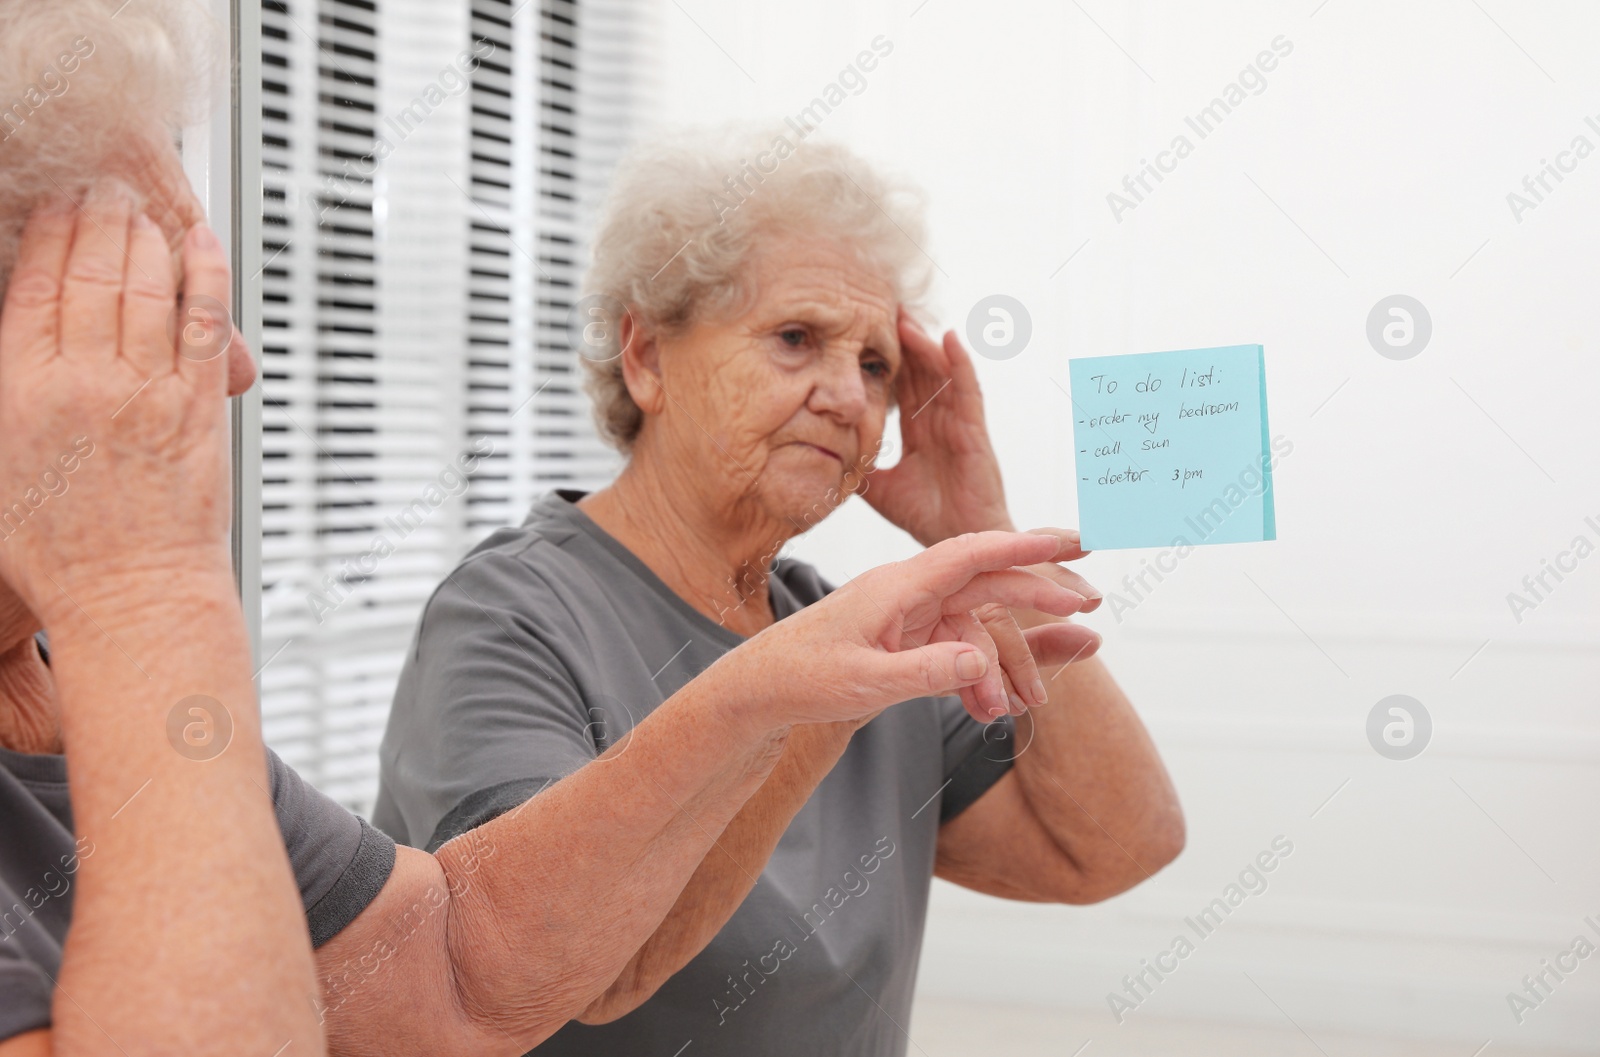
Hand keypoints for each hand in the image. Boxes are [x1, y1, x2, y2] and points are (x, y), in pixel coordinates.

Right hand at [0, 184, 236, 626]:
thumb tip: (19, 344)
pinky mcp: (201, 407)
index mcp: (23, 391)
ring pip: (147, 286)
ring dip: (148, 234)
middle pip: (92, 270)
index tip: (52, 204)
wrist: (132, 596)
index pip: (33, 283)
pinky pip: (206, 323)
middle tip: (105, 187)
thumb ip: (8, 392)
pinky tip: (202, 245)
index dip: (46, 232)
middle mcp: (86, 382)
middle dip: (99, 215)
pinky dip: (205, 276)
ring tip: (145, 207)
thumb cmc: (63, 553)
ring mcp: (148, 391)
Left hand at [715, 531, 1095, 727]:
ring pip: (976, 628)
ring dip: (1003, 666)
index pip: (970, 553)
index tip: (1069, 543)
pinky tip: (989, 714)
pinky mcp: (906, 640)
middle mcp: (909, 592)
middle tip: (1091, 601)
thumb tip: (980, 664)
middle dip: (1040, 590)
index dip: (1023, 546)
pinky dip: (976, 681)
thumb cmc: (803, 677)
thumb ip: (923, 673)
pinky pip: (957, 653)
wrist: (763, 690)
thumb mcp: (863, 683)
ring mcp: (910, 616)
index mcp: (897, 586)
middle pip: (986, 579)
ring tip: (1028, 705)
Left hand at [862, 309, 1012, 545]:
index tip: (861, 333)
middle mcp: (939, 421)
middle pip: (919, 371)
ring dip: (924, 344)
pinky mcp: (974, 431)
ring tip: (905, 318)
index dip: (884, 360)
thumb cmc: (928, 518)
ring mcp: (958, 423)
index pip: (900, 386)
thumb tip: (823, 452)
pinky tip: (949, 339)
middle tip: (878, 309)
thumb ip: (860, 466)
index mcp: (919, 431)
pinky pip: (967, 390)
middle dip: (901, 342)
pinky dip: (960, 364)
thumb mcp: (881, 489)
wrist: (957, 545)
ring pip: (940, 373)